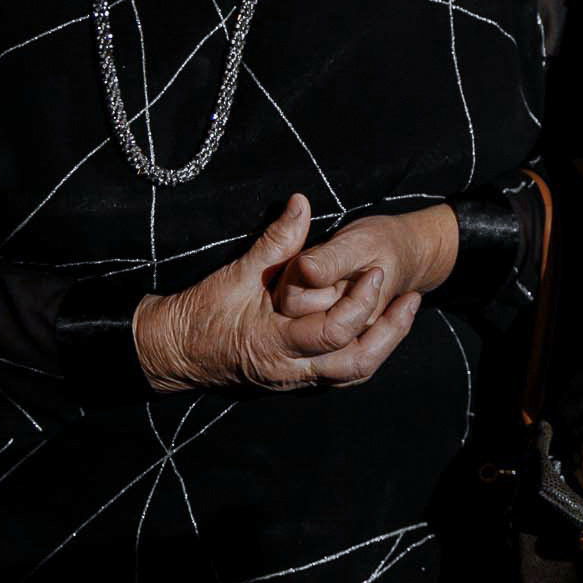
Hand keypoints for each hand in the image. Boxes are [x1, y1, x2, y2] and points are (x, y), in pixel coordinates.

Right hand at [134, 194, 422, 392]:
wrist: (172, 351)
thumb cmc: (201, 311)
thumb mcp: (236, 273)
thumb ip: (275, 241)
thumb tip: (301, 202)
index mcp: (274, 343)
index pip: (333, 332)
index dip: (359, 303)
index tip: (376, 272)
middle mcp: (289, 370)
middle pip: (355, 364)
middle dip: (389, 333)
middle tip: (410, 300)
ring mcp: (295, 380)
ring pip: (353, 374)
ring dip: (384, 345)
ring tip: (405, 311)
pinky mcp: (297, 379)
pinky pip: (340, 374)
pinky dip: (365, 352)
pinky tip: (380, 327)